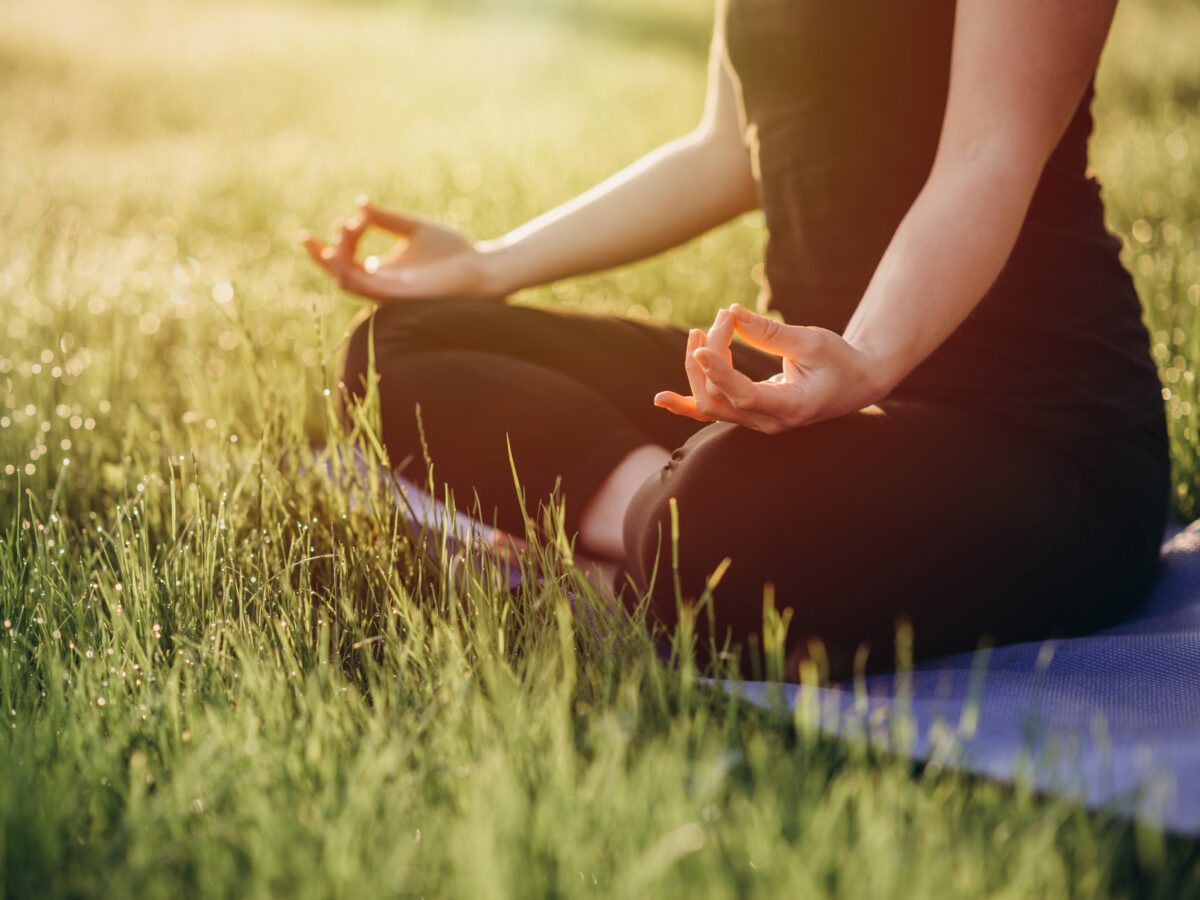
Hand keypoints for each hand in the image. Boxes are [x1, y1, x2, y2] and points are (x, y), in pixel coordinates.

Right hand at [300, 196, 498, 301]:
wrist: (480, 268)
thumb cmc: (452, 252)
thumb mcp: (414, 228)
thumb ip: (387, 218)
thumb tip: (360, 203)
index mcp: (382, 270)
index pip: (344, 260)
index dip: (336, 240)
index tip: (350, 216)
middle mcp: (380, 284)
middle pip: (339, 272)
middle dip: (326, 251)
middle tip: (343, 224)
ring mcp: (388, 292)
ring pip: (347, 282)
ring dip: (337, 259)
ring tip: (340, 234)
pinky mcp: (399, 296)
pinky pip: (365, 289)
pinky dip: (350, 273)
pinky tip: (344, 257)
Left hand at [654, 304, 887, 432]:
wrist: (855, 384)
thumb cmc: (840, 360)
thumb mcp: (813, 341)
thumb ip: (771, 331)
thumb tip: (731, 312)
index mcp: (792, 407)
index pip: (744, 395)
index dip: (719, 371)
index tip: (702, 343)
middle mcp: (769, 422)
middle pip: (718, 397)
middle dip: (710, 356)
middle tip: (721, 320)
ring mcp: (756, 423)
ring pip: (709, 405)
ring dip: (695, 370)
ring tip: (696, 333)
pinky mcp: (748, 415)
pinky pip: (711, 413)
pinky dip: (685, 404)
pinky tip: (661, 399)